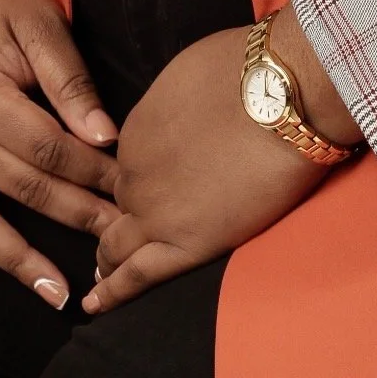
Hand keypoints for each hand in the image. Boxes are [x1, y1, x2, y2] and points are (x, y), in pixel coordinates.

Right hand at [0, 0, 120, 310]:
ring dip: (15, 259)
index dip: (90, 174)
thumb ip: (70, 80)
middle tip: (117, 245)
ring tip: (56, 291)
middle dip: (74, 218)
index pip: (47, 150)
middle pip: (21, 188)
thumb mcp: (41, 22)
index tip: (128, 190)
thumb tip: (103, 135)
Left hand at [86, 7, 360, 315]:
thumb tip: (181, 115)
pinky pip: (136, 276)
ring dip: (108, 258)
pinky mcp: (184, 246)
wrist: (281, 97)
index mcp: (134, 132)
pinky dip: (112, 293)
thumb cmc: (247, 72)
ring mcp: (154, 213)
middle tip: (119, 235)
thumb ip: (171, 109)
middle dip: (120, 217)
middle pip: (121, 204)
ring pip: (117, 245)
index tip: (147, 187)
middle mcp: (133, 174)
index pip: (128, 167)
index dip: (138, 179)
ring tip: (102, 275)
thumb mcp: (187, 74)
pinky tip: (94, 305)